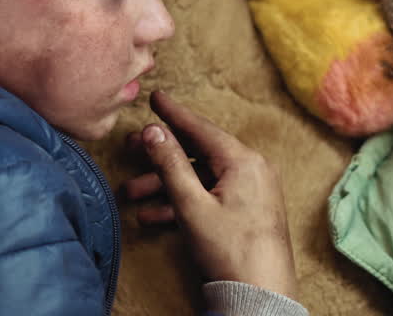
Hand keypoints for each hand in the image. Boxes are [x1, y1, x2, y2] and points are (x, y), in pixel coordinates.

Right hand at [121, 90, 298, 300]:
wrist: (262, 296)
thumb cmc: (231, 250)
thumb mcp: (192, 205)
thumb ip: (171, 164)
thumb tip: (154, 131)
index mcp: (243, 160)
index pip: (200, 128)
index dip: (173, 114)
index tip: (155, 98)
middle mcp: (251, 169)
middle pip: (198, 153)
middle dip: (160, 156)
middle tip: (130, 149)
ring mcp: (251, 192)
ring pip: (201, 178)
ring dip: (166, 185)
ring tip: (131, 193)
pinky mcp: (247, 212)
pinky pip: (210, 197)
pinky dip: (184, 202)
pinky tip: (153, 216)